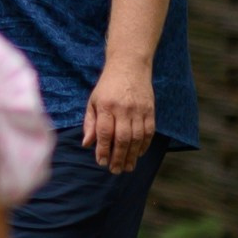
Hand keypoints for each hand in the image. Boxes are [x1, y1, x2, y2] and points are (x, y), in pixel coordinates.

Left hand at [83, 58, 156, 173]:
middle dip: (119, 157)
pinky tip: (139, 154)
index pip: (105, 133)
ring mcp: (139, 110)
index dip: (103, 149)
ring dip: (132, 155)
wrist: (129, 67)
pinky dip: (144, 145)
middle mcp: (123, 109)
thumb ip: (90, 123)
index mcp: (106, 106)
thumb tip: (87, 144)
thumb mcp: (93, 102)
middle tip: (115, 170)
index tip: (101, 162)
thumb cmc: (107, 86)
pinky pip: (149, 132)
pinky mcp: (150, 110)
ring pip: (137, 138)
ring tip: (128, 167)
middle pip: (122, 138)